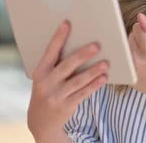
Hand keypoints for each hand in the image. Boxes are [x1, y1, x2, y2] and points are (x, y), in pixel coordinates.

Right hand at [27, 21, 108, 140]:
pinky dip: (94, 85)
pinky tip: (104, 78)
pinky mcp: (66, 106)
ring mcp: (56, 96)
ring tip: (106, 63)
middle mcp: (46, 83)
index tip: (67, 24)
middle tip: (96, 45)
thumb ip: (56, 64)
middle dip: (82, 54)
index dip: (58, 38)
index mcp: (39, 71)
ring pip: (78, 81)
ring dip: (93, 71)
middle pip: (67, 66)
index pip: (50, 51)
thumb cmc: (47, 90)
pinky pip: (83, 93)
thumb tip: (78, 45)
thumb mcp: (44, 77)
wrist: (41, 121)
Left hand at [129, 13, 145, 101]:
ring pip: (124, 48)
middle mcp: (137, 57)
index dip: (144, 31)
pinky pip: (122, 60)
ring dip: (131, 49)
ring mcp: (130, 68)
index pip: (136, 28)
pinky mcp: (127, 76)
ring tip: (144, 57)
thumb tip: (140, 16)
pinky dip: (127, 59)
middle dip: (137, 39)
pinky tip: (139, 65)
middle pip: (128, 37)